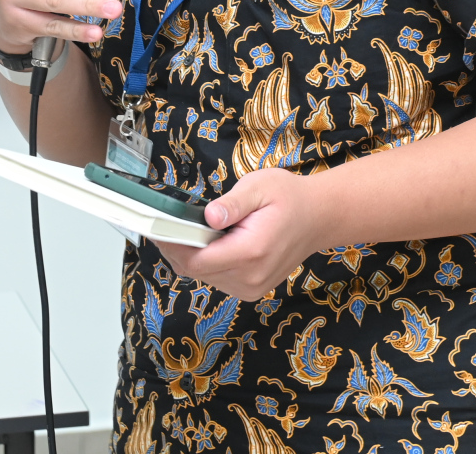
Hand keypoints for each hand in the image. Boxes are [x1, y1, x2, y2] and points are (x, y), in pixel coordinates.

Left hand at [152, 168, 335, 300]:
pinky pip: (215, 279)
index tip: (156, 227)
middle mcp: (250, 277)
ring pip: (202, 276)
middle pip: (195, 271)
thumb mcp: (260, 186)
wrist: (319, 218)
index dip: (172, 245)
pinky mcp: (250, 290)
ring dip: (190, 255)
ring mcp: (251, 288)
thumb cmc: (290, 198)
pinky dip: (205, 262)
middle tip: (165, 223)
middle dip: (176, 247)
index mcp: (252, 252)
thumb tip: (209, 216)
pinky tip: (206, 242)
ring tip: (186, 230)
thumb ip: (232, 203)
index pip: (197, 260)